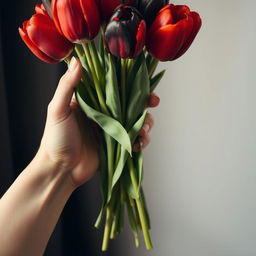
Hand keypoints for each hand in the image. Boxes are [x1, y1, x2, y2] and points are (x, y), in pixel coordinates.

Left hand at [39, 57, 158, 187]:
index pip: (116, 87)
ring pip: (137, 122)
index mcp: (93, 102)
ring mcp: (113, 130)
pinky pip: (135, 140)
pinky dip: (141, 141)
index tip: (143, 83)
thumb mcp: (58, 109)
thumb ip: (67, 85)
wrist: (61, 169)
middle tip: (153, 103)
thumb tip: (76, 60)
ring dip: (146, 124)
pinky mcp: (117, 145)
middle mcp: (105, 114)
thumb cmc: (56, 138)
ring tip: (144, 131)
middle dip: (146, 103)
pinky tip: (138, 144)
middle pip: (131, 104)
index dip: (131, 83)